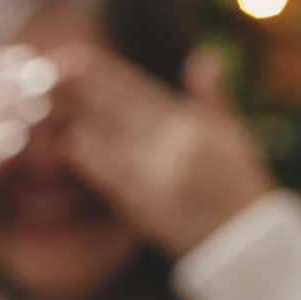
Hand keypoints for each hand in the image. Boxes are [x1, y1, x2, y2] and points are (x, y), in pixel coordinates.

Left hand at [53, 43, 275, 257]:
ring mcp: (163, 175)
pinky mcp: (152, 208)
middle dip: (85, 88)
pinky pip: (117, 180)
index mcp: (195, 125)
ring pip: (114, 139)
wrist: (250, 243)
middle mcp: (178, 144)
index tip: (79, 57)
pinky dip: (94, 161)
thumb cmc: (240, 188)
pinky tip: (69, 146)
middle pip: (122, 110)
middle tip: (53, 68)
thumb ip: (213, 97)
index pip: (142, 91)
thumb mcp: (235, 137)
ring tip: (50, 101)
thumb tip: (202, 56)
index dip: (108, 73)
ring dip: (81, 118)